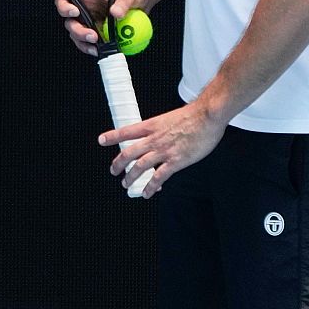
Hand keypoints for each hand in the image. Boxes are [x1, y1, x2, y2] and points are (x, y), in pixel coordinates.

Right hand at [56, 0, 150, 54]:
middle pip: (70, 23)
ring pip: (77, 35)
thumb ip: (123, 2)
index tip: (74, 12)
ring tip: (97, 47)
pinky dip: (94, 48)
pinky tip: (102, 50)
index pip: (65, 0)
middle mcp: (86, 10)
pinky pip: (91, 43)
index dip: (64, 7)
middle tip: (93, 36)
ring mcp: (91, 23)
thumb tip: (116, 13)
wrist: (143, 1)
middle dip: (78, 31)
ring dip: (84, 43)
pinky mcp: (100, 33)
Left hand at [98, 99, 225, 197]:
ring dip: (131, 177)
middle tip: (113, 171)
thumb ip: (161, 129)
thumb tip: (157, 135)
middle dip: (118, 163)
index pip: (126, 131)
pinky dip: (151, 186)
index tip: (102, 140)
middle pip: (129, 152)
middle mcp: (154, 139)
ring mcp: (163, 151)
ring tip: (126, 184)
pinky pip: (159, 177)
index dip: (112, 136)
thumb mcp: (169, 118)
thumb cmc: (193, 116)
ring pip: (140, 166)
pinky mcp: (176, 161)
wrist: (207, 116)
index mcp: (152, 125)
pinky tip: (147, 193)